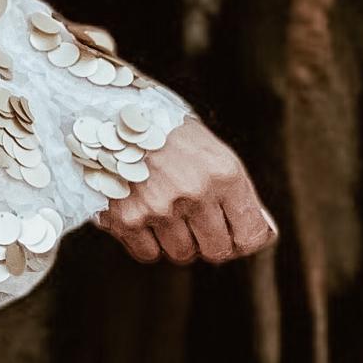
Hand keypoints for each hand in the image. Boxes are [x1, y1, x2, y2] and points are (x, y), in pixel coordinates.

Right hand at [93, 113, 278, 262]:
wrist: (106, 108)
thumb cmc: (164, 128)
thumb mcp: (208, 148)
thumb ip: (232, 190)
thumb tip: (256, 233)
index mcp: (223, 172)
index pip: (249, 234)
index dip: (245, 240)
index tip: (237, 236)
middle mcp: (194, 193)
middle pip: (217, 251)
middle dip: (211, 242)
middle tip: (199, 225)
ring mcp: (159, 209)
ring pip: (182, 254)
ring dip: (179, 241)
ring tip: (167, 213)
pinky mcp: (126, 219)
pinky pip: (148, 253)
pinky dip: (149, 243)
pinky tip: (144, 217)